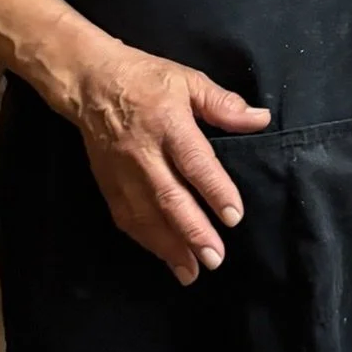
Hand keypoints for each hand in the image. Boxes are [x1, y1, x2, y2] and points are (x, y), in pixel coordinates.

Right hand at [72, 43, 269, 284]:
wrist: (91, 83)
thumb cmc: (147, 79)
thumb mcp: (189, 81)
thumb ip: (224, 104)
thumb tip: (260, 119)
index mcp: (168, 124)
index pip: (194, 162)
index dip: (214, 190)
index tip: (233, 216)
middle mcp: (143, 153)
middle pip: (168, 197)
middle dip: (192, 231)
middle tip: (215, 258)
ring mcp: (122, 172)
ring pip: (146, 215)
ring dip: (169, 246)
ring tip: (192, 271)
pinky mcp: (107, 184)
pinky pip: (126, 218)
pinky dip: (146, 241)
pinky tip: (165, 257)